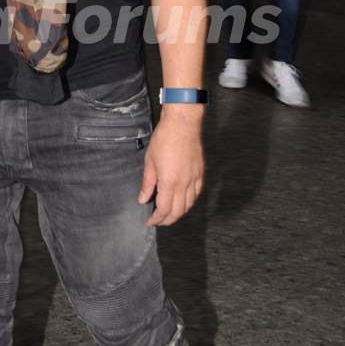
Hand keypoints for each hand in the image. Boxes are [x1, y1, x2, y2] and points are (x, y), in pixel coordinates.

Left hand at [138, 111, 204, 225]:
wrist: (183, 124)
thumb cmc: (164, 139)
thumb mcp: (150, 161)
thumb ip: (148, 183)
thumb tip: (143, 199)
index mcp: (169, 182)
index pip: (164, 209)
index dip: (157, 219)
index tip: (150, 221)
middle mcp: (184, 184)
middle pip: (178, 211)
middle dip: (168, 220)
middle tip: (159, 221)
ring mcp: (194, 179)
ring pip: (189, 204)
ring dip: (179, 212)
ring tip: (170, 213)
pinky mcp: (200, 173)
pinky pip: (197, 193)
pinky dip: (190, 201)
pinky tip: (184, 201)